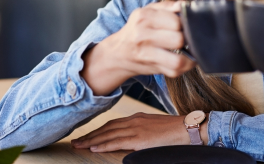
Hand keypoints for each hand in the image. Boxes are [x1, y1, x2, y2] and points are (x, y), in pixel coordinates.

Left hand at [71, 113, 188, 151]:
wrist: (187, 128)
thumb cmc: (175, 129)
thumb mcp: (155, 126)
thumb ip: (142, 130)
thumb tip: (133, 138)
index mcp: (137, 117)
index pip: (112, 123)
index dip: (98, 130)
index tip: (87, 135)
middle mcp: (134, 120)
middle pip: (106, 128)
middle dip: (90, 135)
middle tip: (76, 141)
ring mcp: (136, 129)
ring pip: (108, 135)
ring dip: (91, 141)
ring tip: (79, 145)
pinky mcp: (139, 139)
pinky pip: (117, 142)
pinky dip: (104, 145)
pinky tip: (94, 148)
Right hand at [81, 1, 195, 95]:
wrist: (117, 53)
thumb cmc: (137, 29)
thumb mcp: (147, 11)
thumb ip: (167, 6)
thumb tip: (185, 5)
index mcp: (144, 17)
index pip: (176, 21)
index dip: (186, 23)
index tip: (187, 25)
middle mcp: (143, 35)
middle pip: (179, 39)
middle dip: (188, 39)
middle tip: (189, 37)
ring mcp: (146, 54)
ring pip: (178, 60)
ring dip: (189, 56)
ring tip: (190, 50)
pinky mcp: (151, 68)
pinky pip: (174, 71)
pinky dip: (184, 66)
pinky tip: (184, 59)